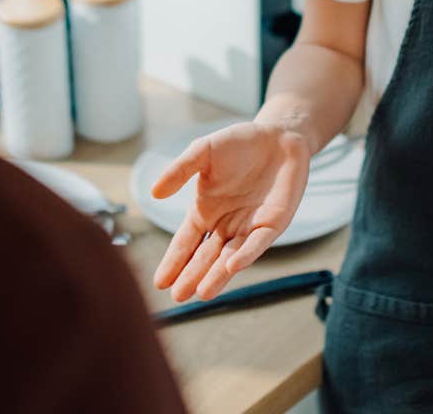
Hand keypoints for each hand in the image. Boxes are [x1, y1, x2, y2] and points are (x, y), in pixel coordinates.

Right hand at [150, 121, 311, 300]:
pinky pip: (257, 242)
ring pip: (230, 256)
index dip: (174, 261)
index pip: (186, 241)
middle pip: (205, 256)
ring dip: (217, 275)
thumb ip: (180, 170)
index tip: (160, 282)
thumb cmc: (239, 143)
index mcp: (206, 210)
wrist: (278, 135)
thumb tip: (154, 193)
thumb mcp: (203, 151)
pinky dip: (246, 255)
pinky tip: (232, 267)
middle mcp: (226, 224)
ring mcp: (249, 226)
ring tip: (203, 293)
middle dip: (192, 275)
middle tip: (179, 296)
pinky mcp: (273, 223)